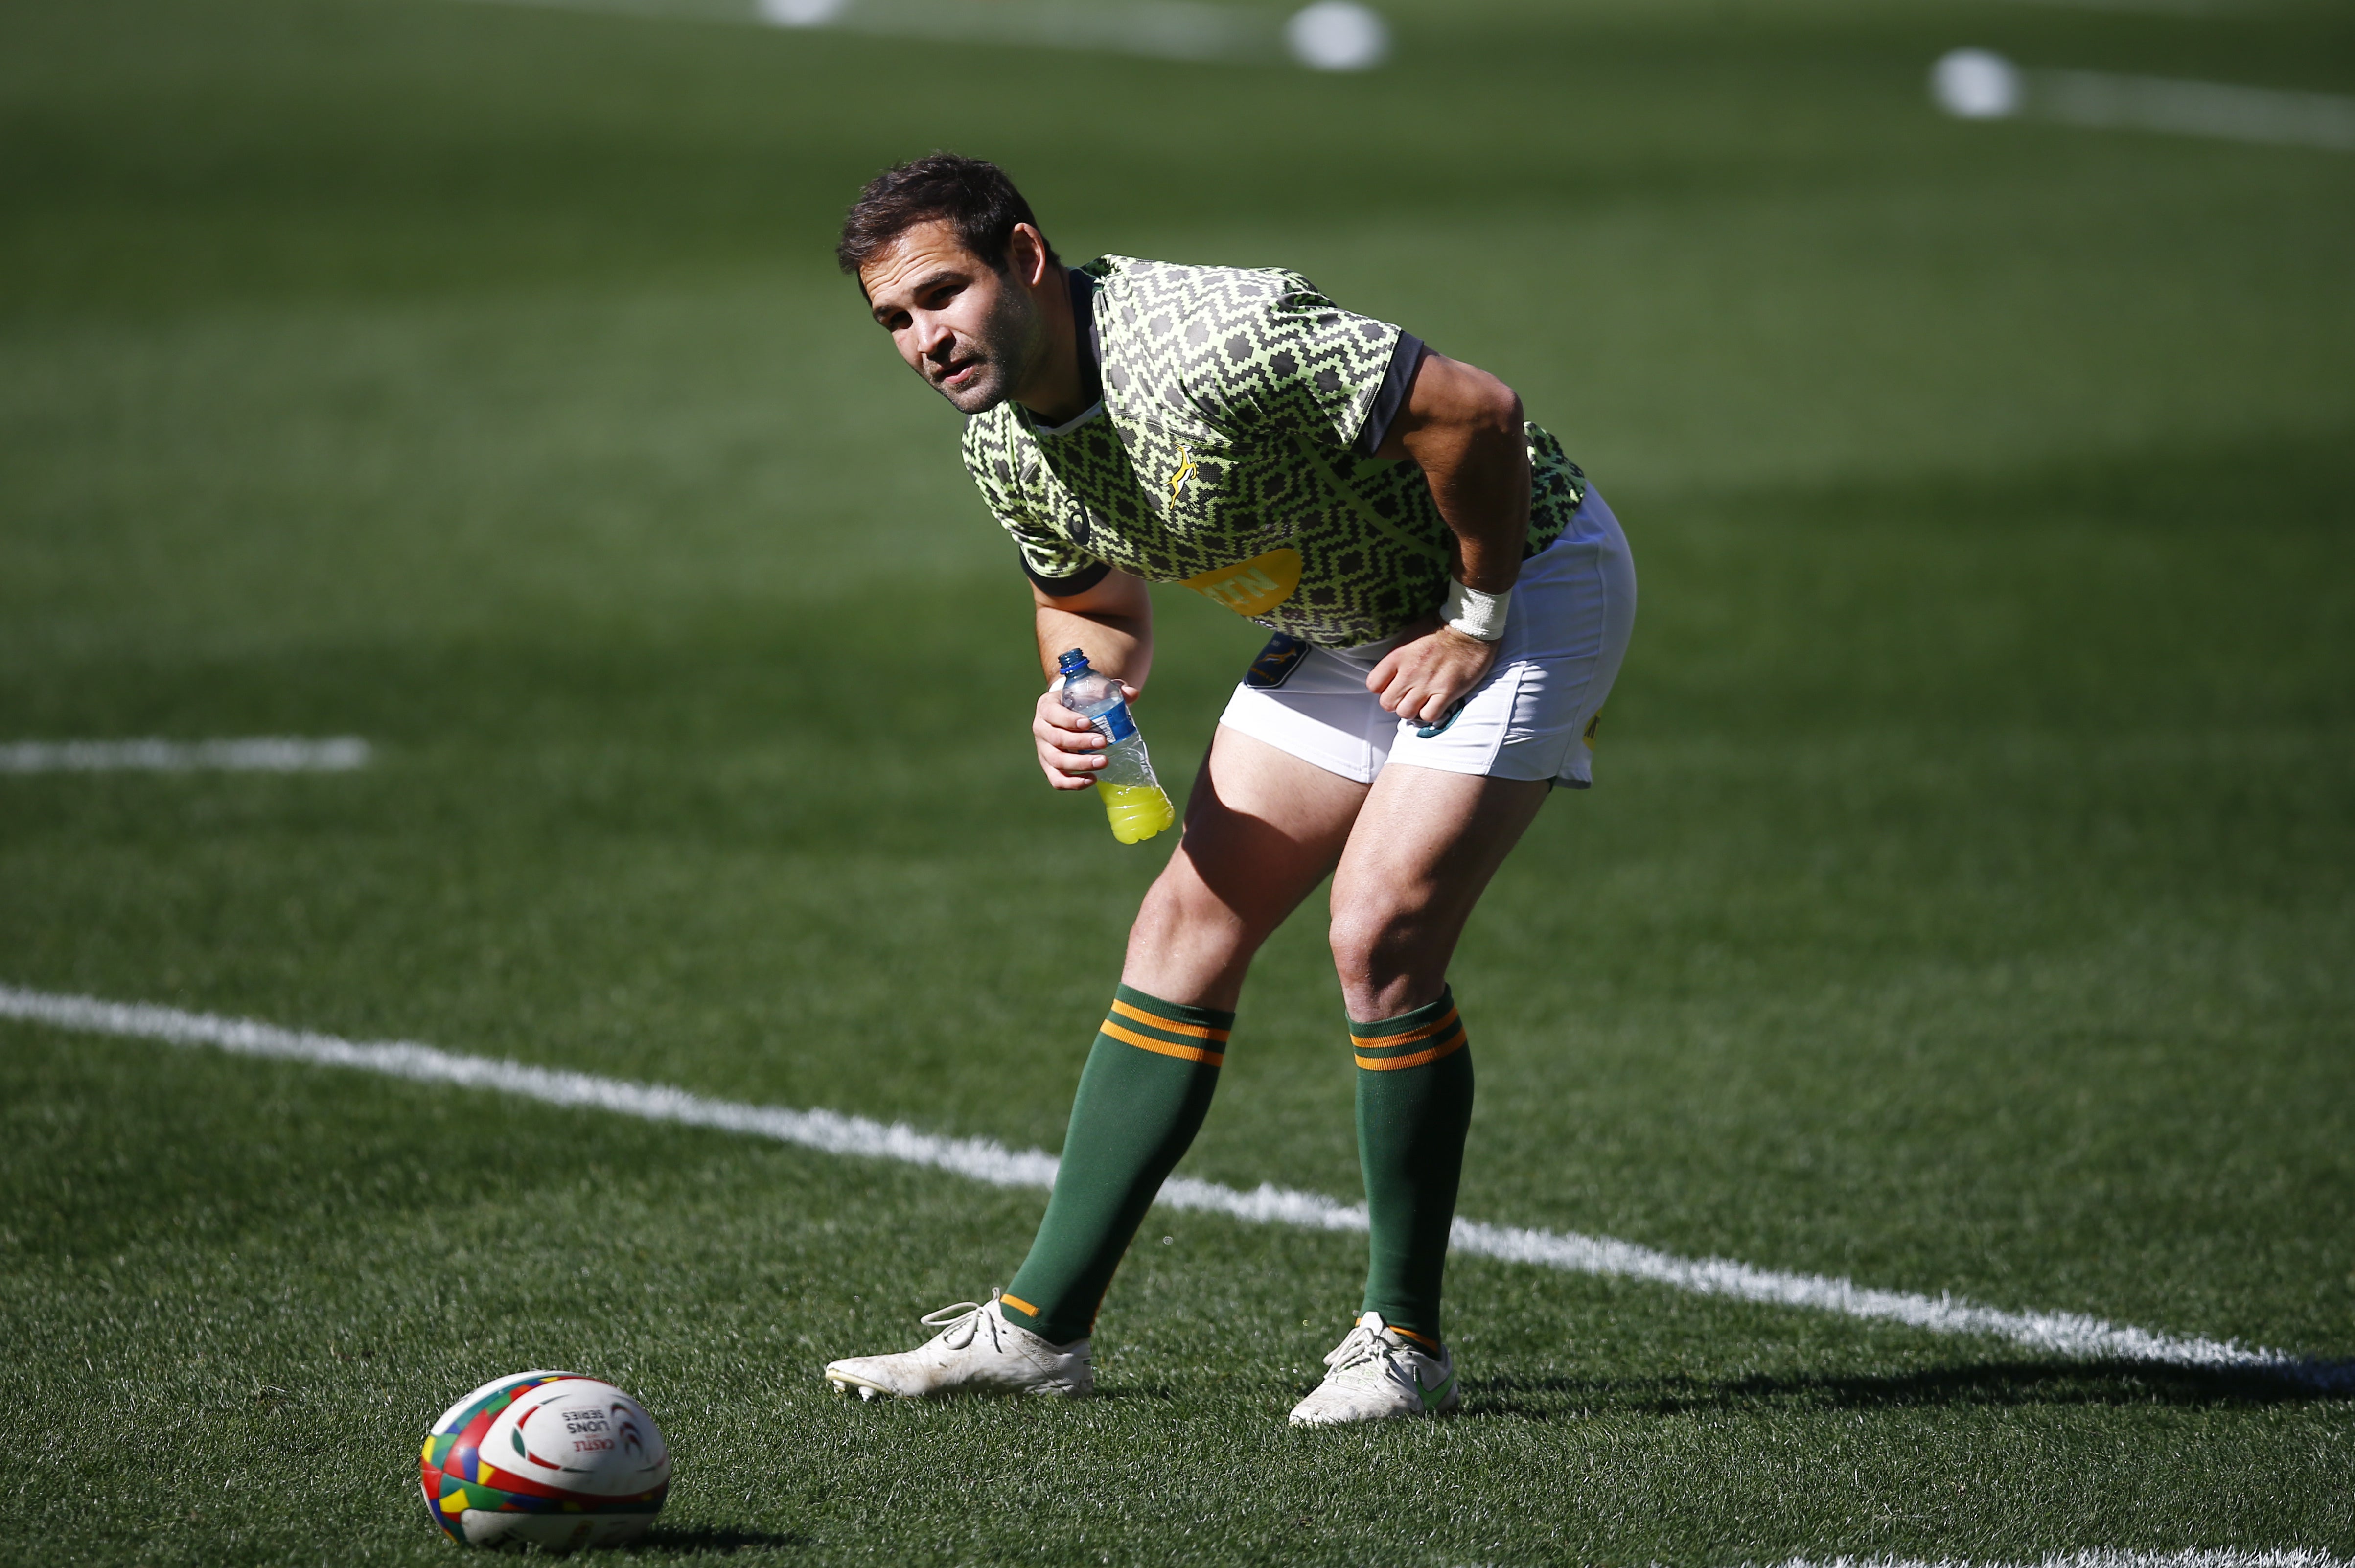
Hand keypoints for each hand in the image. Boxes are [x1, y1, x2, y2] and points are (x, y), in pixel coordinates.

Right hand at [1033, 682, 1134, 789]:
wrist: (1069, 714)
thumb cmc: (1081, 702)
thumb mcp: (1093, 691)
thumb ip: (1113, 690)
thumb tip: (1132, 694)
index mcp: (1047, 706)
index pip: (1053, 713)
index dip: (1069, 720)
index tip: (1089, 723)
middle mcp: (1041, 728)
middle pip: (1056, 739)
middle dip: (1080, 742)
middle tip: (1104, 742)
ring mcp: (1043, 750)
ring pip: (1056, 761)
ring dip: (1080, 763)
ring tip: (1103, 761)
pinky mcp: (1049, 767)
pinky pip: (1057, 780)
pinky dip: (1073, 783)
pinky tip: (1093, 779)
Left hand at [1366, 618, 1497, 726]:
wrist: (1469, 627)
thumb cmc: (1439, 629)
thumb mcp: (1409, 637)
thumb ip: (1397, 657)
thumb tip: (1390, 674)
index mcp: (1397, 656)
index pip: (1373, 685)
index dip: (1381, 688)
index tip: (1392, 685)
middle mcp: (1409, 672)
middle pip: (1387, 703)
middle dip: (1395, 702)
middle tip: (1407, 696)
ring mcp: (1428, 683)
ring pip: (1406, 713)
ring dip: (1412, 709)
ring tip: (1421, 701)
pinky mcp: (1447, 691)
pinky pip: (1429, 715)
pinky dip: (1430, 713)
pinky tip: (1435, 703)